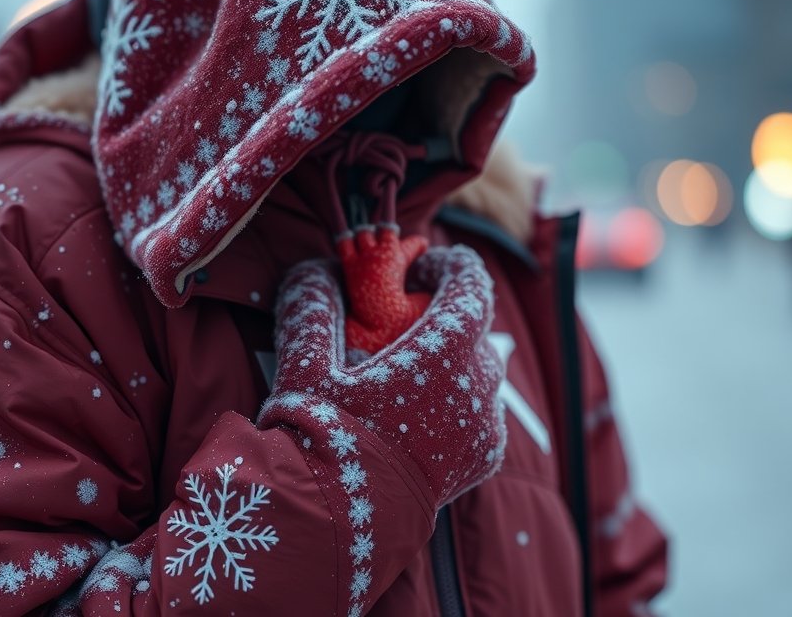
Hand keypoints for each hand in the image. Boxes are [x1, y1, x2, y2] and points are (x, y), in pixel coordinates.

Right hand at [259, 245, 506, 505]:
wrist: (339, 526)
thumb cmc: (321, 438)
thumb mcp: (304, 365)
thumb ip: (311, 306)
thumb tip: (313, 269)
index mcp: (446, 350)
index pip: (471, 282)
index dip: (446, 265)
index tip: (417, 267)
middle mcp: (480, 383)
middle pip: (473, 325)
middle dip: (441, 314)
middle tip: (396, 321)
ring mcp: (487, 424)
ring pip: (478, 369)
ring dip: (449, 359)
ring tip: (403, 374)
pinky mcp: (485, 458)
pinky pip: (479, 411)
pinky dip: (455, 401)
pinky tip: (415, 415)